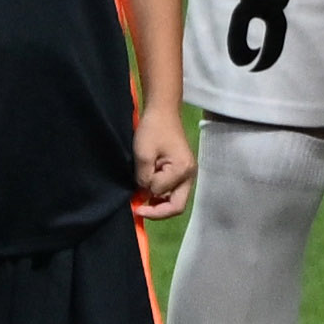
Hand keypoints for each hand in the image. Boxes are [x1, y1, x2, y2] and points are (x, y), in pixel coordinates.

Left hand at [130, 99, 195, 215]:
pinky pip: (173, 192)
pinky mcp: (182, 172)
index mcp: (182, 170)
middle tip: (139, 210)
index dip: (146, 195)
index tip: (133, 201)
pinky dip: (161, 195)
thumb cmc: (153, 129)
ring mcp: (188, 174)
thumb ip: (144, 178)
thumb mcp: (143, 154)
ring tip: (142, 199)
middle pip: (177, 206)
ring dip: (159, 203)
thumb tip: (144, 194)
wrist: (163, 112)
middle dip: (157, 211)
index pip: (162, 193)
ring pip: (175, 200)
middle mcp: (190, 175)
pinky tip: (149, 190)